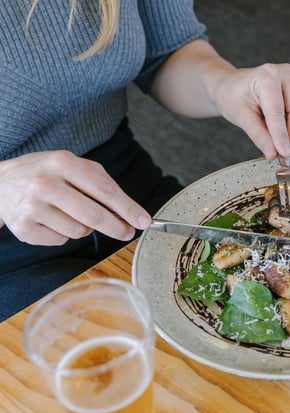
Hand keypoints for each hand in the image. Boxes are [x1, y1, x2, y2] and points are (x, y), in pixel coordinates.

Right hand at [0, 150, 150, 245]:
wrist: (1, 182)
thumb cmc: (47, 173)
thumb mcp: (73, 165)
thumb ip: (102, 184)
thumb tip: (131, 213)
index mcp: (63, 163)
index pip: (104, 190)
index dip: (128, 209)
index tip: (144, 221)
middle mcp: (45, 184)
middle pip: (93, 216)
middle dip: (116, 227)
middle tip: (127, 232)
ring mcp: (31, 207)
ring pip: (79, 231)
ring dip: (85, 228)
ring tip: (71, 213)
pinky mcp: (23, 228)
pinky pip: (61, 241)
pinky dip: (65, 234)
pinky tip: (53, 220)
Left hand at [151, 41, 289, 161]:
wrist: (231, 86)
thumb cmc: (232, 96)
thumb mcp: (240, 116)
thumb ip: (258, 135)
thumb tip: (273, 153)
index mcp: (266, 76)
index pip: (277, 110)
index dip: (281, 135)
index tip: (284, 153)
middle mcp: (284, 75)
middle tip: (283, 156)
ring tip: (278, 148)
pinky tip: (281, 136)